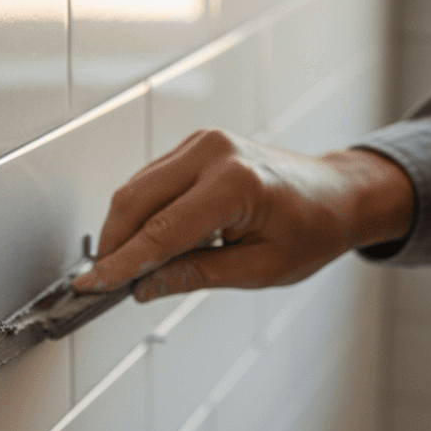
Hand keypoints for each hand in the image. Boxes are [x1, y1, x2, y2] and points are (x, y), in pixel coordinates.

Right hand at [73, 128, 413, 301]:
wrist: (336, 196)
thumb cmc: (312, 230)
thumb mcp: (258, 269)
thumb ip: (196, 275)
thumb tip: (145, 286)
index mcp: (236, 184)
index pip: (161, 231)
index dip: (123, 263)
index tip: (93, 286)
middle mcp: (214, 153)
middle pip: (136, 201)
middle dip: (114, 245)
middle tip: (104, 282)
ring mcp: (203, 143)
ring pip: (137, 188)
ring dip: (124, 229)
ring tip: (128, 268)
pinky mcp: (196, 146)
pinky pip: (153, 181)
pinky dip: (142, 213)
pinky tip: (149, 243)